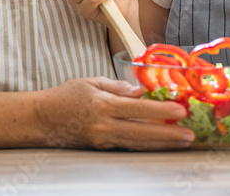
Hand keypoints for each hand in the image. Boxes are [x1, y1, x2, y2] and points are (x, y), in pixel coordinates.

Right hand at [38, 77, 193, 149]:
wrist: (40, 120)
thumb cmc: (64, 97)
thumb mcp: (91, 82)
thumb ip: (118, 86)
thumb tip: (141, 91)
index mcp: (103, 104)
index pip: (138, 108)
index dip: (161, 110)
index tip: (181, 111)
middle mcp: (104, 125)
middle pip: (142, 132)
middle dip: (168, 135)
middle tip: (189, 135)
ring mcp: (102, 140)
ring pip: (138, 143)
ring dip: (162, 143)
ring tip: (182, 142)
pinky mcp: (101, 148)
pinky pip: (128, 147)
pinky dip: (146, 145)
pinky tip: (160, 144)